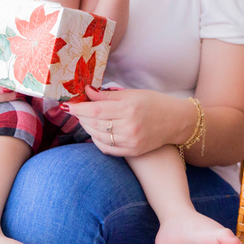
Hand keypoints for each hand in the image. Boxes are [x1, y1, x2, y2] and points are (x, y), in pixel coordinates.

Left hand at [63, 86, 182, 157]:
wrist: (176, 121)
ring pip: (98, 137)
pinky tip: (94, 132)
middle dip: (81, 117)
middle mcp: (129, 127)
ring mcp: (131, 141)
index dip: (79, 108)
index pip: (96, 110)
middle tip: (74, 110)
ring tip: (83, 119)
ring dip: (87, 128)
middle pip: (94, 124)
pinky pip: (107, 148)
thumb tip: (87, 92)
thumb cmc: (154, 103)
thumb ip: (108, 94)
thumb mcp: (132, 94)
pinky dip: (96, 140)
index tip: (67, 105)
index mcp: (129, 108)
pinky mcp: (133, 151)